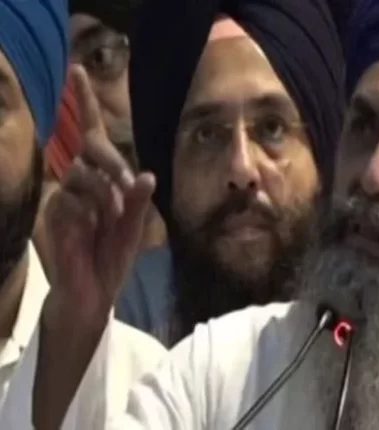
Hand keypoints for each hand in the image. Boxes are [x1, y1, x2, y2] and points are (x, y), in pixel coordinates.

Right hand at [43, 66, 154, 327]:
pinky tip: (93, 230)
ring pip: (81, 174)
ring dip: (104, 195)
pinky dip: (89, 211)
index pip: (92, 139)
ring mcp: (63, 198)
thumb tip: (147, 175)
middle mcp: (79, 185)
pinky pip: (70, 199)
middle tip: (129, 185)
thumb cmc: (111, 259)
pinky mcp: (52, 215)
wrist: (91, 294)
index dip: (85, 104)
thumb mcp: (133, 230)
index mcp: (101, 183)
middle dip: (113, 163)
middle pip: (89, 150)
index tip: (78, 70)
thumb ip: (138, 204)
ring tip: (112, 221)